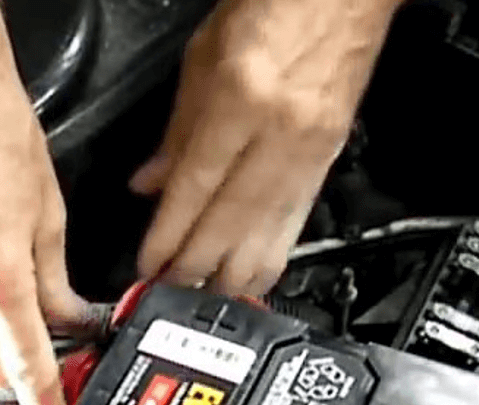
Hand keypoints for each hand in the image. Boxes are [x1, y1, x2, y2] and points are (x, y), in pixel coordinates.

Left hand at [131, 0, 401, 296]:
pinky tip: (258, 276)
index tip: (149, 264)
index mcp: (241, 98)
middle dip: (197, 265)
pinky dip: (274, 252)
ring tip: (209, 300)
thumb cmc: (275, 4)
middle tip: (170, 293)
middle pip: (231, 218)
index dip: (169, 234)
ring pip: (269, 228)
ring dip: (236, 273)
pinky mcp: (330, 154)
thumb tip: (149, 183)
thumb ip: (176, 128)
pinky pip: (298, 216)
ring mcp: (311, 147)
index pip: (196, 185)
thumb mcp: (204, 55)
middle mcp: (280, 130)